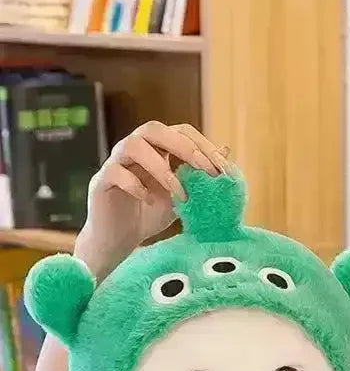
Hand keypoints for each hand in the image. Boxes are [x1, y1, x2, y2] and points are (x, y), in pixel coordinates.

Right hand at [75, 121, 229, 278]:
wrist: (119, 241)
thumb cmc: (150, 215)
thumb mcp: (182, 197)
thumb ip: (199, 177)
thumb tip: (227, 154)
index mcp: (156, 149)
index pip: (180, 132)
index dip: (203, 145)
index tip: (222, 168)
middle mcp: (135, 149)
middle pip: (155, 129)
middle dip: (185, 147)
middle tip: (206, 170)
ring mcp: (115, 162)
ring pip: (133, 145)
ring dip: (161, 168)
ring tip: (179, 192)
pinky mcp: (101, 181)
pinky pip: (116, 172)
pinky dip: (136, 185)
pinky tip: (149, 201)